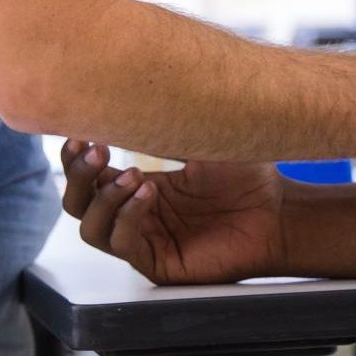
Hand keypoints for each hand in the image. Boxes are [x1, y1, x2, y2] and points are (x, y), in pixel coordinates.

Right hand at [59, 139, 284, 283]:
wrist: (280, 212)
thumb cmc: (250, 179)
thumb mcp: (203, 139)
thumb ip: (167, 123)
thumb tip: (133, 92)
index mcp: (141, 186)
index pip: (90, 177)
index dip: (75, 158)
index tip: (80, 134)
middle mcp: (138, 215)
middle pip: (78, 203)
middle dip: (79, 176)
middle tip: (96, 150)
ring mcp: (146, 241)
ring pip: (92, 228)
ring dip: (104, 198)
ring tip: (133, 175)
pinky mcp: (158, 263)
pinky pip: (123, 244)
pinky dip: (128, 216)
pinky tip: (148, 193)